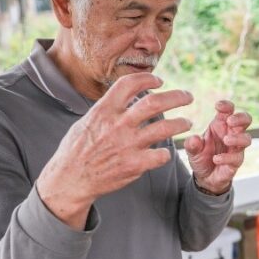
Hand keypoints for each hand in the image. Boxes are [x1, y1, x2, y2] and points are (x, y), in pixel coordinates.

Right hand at [37, 73, 192, 227]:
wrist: (70, 179)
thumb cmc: (77, 149)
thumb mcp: (87, 121)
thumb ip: (108, 109)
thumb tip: (126, 96)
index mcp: (104, 110)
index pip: (129, 84)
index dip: (148, 79)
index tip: (159, 81)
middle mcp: (118, 124)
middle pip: (154, 103)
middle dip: (177, 96)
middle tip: (188, 97)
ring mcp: (127, 145)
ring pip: (165, 128)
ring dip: (181, 123)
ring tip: (187, 122)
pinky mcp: (134, 165)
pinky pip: (161, 155)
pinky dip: (167, 153)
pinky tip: (166, 153)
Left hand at [184, 99, 251, 195]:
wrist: (204, 177)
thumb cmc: (201, 157)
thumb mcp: (192, 150)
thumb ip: (192, 144)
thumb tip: (194, 139)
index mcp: (220, 125)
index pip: (229, 110)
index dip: (226, 105)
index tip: (217, 106)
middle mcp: (231, 134)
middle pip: (246, 120)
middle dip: (240, 118)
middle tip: (230, 121)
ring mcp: (236, 148)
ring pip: (247, 138)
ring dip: (237, 138)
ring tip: (226, 140)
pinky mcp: (236, 162)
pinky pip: (237, 157)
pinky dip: (227, 157)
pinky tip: (216, 159)